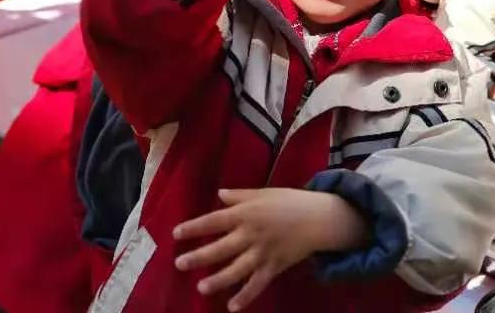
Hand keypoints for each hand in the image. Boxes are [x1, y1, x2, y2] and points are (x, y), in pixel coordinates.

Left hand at [173, 188, 365, 311]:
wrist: (318, 218)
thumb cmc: (289, 201)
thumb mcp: (262, 193)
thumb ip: (239, 196)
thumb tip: (219, 195)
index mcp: (245, 213)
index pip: (213, 221)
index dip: (194, 228)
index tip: (176, 234)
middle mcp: (250, 234)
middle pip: (220, 248)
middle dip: (199, 257)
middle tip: (179, 264)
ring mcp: (262, 253)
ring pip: (236, 270)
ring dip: (218, 280)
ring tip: (201, 287)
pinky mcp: (274, 266)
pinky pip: (257, 284)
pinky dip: (246, 296)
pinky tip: (232, 307)